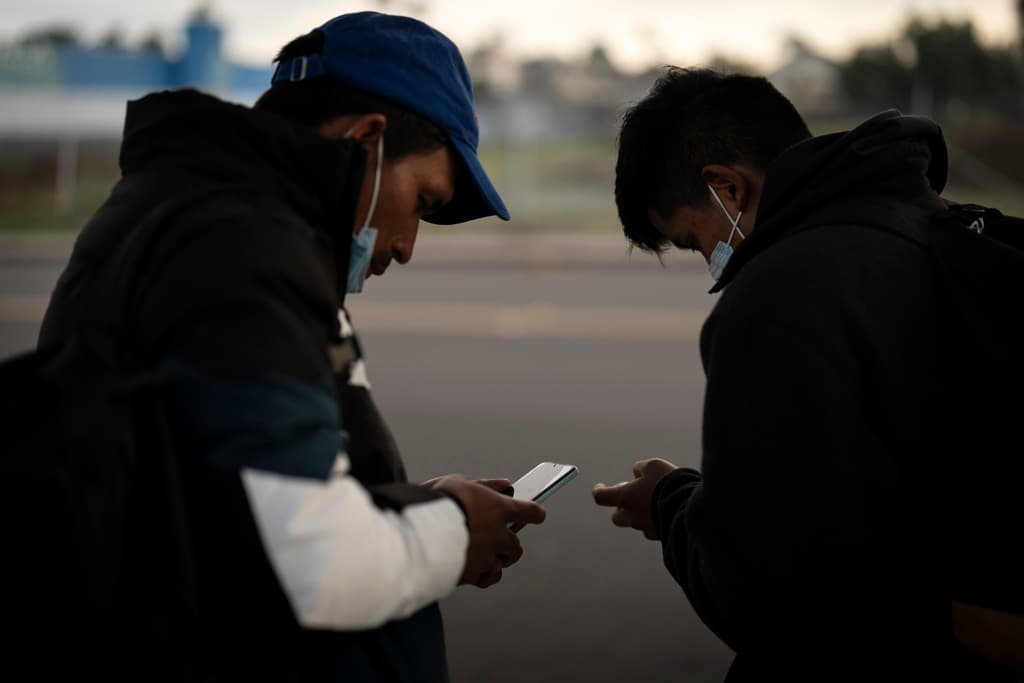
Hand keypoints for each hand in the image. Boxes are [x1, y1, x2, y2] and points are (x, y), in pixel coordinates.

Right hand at [430, 475, 544, 587]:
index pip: (529, 512)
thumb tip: (503, 484)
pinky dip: (484, 575)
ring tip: (489, 557)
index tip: (537, 515)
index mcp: (498, 509)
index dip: (535, 514)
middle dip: (511, 544)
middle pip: (516, 544)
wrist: (421, 531)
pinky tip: (479, 571)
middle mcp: (497, 535)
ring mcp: (487, 556)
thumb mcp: (459, 482)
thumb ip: (485, 485)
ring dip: (499, 560)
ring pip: (503, 563)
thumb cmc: (437, 503)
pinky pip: (486, 578)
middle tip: (504, 542)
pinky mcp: (473, 573)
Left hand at [592, 459, 677, 539]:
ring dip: (640, 513)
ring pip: (637, 523)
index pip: (601, 497)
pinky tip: (666, 510)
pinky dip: (655, 519)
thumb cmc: (669, 484)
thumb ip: (640, 468)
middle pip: (617, 516)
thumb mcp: (652, 465)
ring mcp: (647, 528)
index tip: (600, 487)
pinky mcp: (661, 535)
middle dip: (622, 507)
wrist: (691, 506)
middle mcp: (633, 516)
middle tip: (631, 496)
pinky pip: (653, 528)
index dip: (599, 491)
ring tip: (654, 500)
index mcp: (626, 498)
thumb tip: (637, 472)